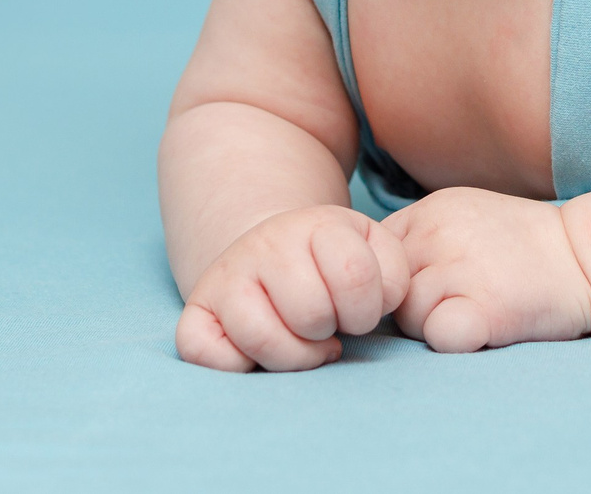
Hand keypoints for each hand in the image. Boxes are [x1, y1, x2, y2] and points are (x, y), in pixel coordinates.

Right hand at [175, 204, 409, 371]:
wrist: (276, 248)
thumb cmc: (333, 264)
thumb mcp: (375, 253)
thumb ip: (394, 276)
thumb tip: (374, 308)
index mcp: (319, 224)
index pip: (356, 276)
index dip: (366, 310)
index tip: (358, 310)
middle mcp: (267, 243)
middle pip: (310, 313)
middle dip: (328, 332)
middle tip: (326, 325)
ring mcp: (227, 274)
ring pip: (263, 338)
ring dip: (292, 356)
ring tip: (301, 342)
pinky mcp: (196, 308)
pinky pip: (204, 351)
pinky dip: (234, 365)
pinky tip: (257, 355)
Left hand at [384, 187, 590, 352]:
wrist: (586, 256)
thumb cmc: (520, 247)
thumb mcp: (461, 216)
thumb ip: (415, 239)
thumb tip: (367, 281)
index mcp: (428, 209)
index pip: (370, 257)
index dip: (389, 282)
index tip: (426, 287)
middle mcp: (438, 233)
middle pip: (384, 290)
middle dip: (410, 306)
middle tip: (459, 299)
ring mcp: (462, 268)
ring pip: (408, 317)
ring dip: (435, 324)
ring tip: (478, 308)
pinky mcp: (487, 306)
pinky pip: (439, 336)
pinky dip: (456, 339)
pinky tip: (484, 326)